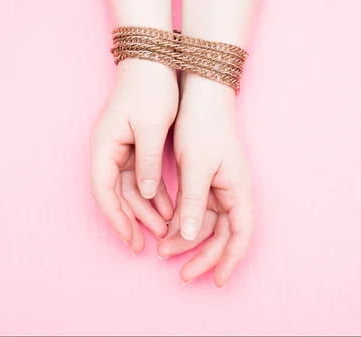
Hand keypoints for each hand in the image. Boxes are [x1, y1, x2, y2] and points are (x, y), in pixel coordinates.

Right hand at [91, 59, 176, 252]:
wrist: (153, 60)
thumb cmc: (149, 88)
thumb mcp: (150, 126)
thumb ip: (147, 162)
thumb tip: (146, 195)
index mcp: (103, 147)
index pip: (103, 191)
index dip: (116, 219)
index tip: (130, 240)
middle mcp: (106, 151)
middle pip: (113, 195)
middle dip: (129, 221)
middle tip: (143, 246)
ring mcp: (118, 149)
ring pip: (128, 189)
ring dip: (143, 210)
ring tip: (162, 231)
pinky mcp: (132, 147)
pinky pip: (139, 177)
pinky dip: (151, 194)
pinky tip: (166, 209)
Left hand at [158, 75, 253, 286]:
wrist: (200, 95)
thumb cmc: (203, 127)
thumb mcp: (196, 167)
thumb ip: (194, 202)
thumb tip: (191, 235)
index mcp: (238, 190)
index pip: (240, 235)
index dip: (229, 260)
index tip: (216, 282)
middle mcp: (232, 191)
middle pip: (222, 234)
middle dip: (203, 256)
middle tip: (182, 275)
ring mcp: (218, 186)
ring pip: (205, 223)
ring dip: (187, 239)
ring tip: (163, 251)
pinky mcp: (203, 179)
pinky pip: (194, 208)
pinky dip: (182, 221)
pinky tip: (164, 230)